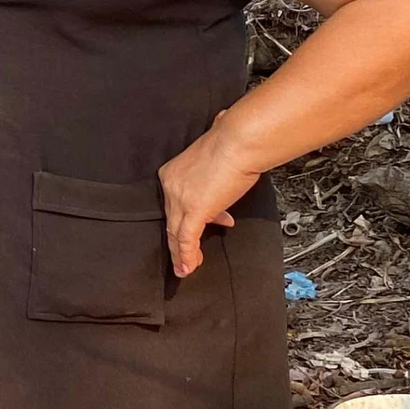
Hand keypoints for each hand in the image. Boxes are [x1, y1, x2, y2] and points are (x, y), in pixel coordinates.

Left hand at [159, 119, 261, 277]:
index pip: (176, 202)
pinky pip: (186, 238)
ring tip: (185, 267)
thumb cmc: (232, 145)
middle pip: (171, 219)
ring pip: (175, 232)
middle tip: (183, 256)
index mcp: (173, 173)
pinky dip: (186, 255)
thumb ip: (213, 183)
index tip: (210, 222)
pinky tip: (188, 267)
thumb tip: (220, 199)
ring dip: (181, 254)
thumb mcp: (215, 166)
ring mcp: (180, 197)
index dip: (189, 217)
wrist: (238, 142)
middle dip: (178, 240)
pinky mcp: (194, 209)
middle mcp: (171, 184)